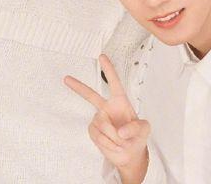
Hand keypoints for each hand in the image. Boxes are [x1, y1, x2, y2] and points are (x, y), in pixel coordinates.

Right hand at [64, 54, 149, 182]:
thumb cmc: (138, 137)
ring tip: (120, 141)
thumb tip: (120, 131)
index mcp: (121, 101)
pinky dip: (106, 142)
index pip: (114, 83)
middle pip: (90, 95)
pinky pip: (97, 134)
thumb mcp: (144, 130)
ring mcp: (99, 119)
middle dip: (78, 87)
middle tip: (66, 78)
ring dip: (112, 136)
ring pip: (101, 123)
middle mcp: (107, 108)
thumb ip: (136, 128)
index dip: (108, 69)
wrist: (129, 154)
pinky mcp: (94, 131)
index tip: (102, 56)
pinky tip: (112, 144)